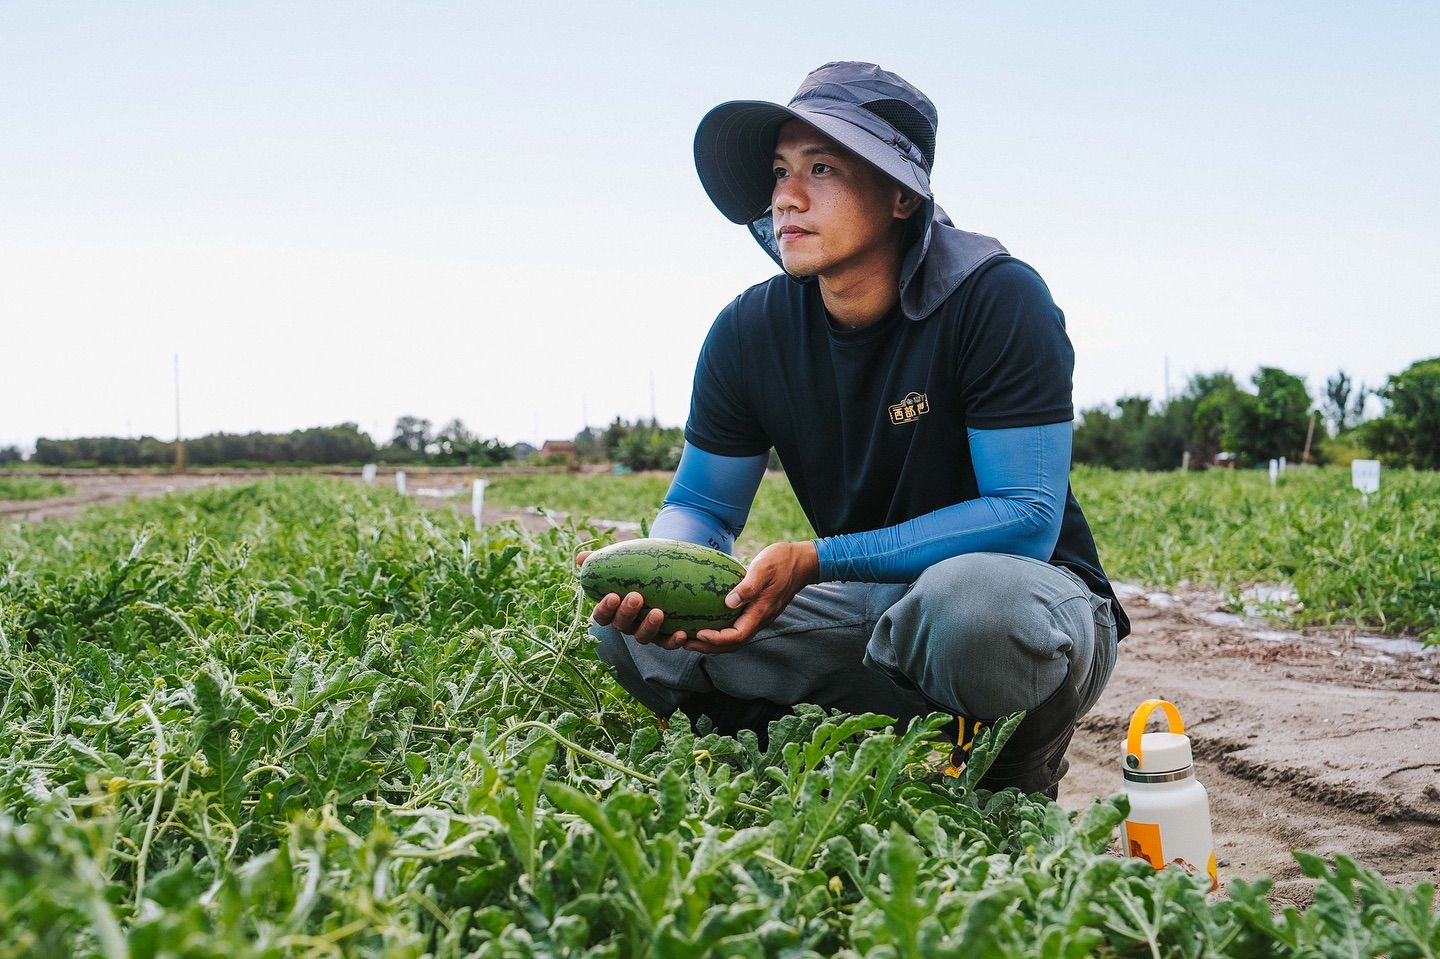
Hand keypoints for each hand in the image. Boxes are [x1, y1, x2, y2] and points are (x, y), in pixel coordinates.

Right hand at [576, 551, 689, 648]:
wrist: (664, 575)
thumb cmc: (636, 569)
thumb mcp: (621, 562)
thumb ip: (601, 561)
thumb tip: (581, 557)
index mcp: (612, 610)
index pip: (602, 615)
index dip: (605, 608)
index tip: (612, 595)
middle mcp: (627, 624)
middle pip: (622, 626)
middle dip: (627, 613)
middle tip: (636, 597)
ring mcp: (644, 632)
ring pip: (642, 637)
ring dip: (649, 627)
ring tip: (658, 612)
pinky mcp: (664, 637)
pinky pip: (666, 643)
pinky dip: (673, 641)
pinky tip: (682, 633)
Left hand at [686, 541, 818, 653]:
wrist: (802, 562)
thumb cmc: (782, 561)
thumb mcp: (763, 568)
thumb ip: (748, 586)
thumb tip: (728, 602)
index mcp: (761, 611)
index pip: (737, 636)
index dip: (717, 639)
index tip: (698, 633)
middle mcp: (761, 619)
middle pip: (734, 644)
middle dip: (710, 647)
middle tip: (686, 643)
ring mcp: (760, 617)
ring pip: (736, 639)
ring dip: (714, 643)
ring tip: (693, 639)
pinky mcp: (758, 611)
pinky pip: (739, 629)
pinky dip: (722, 632)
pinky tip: (708, 624)